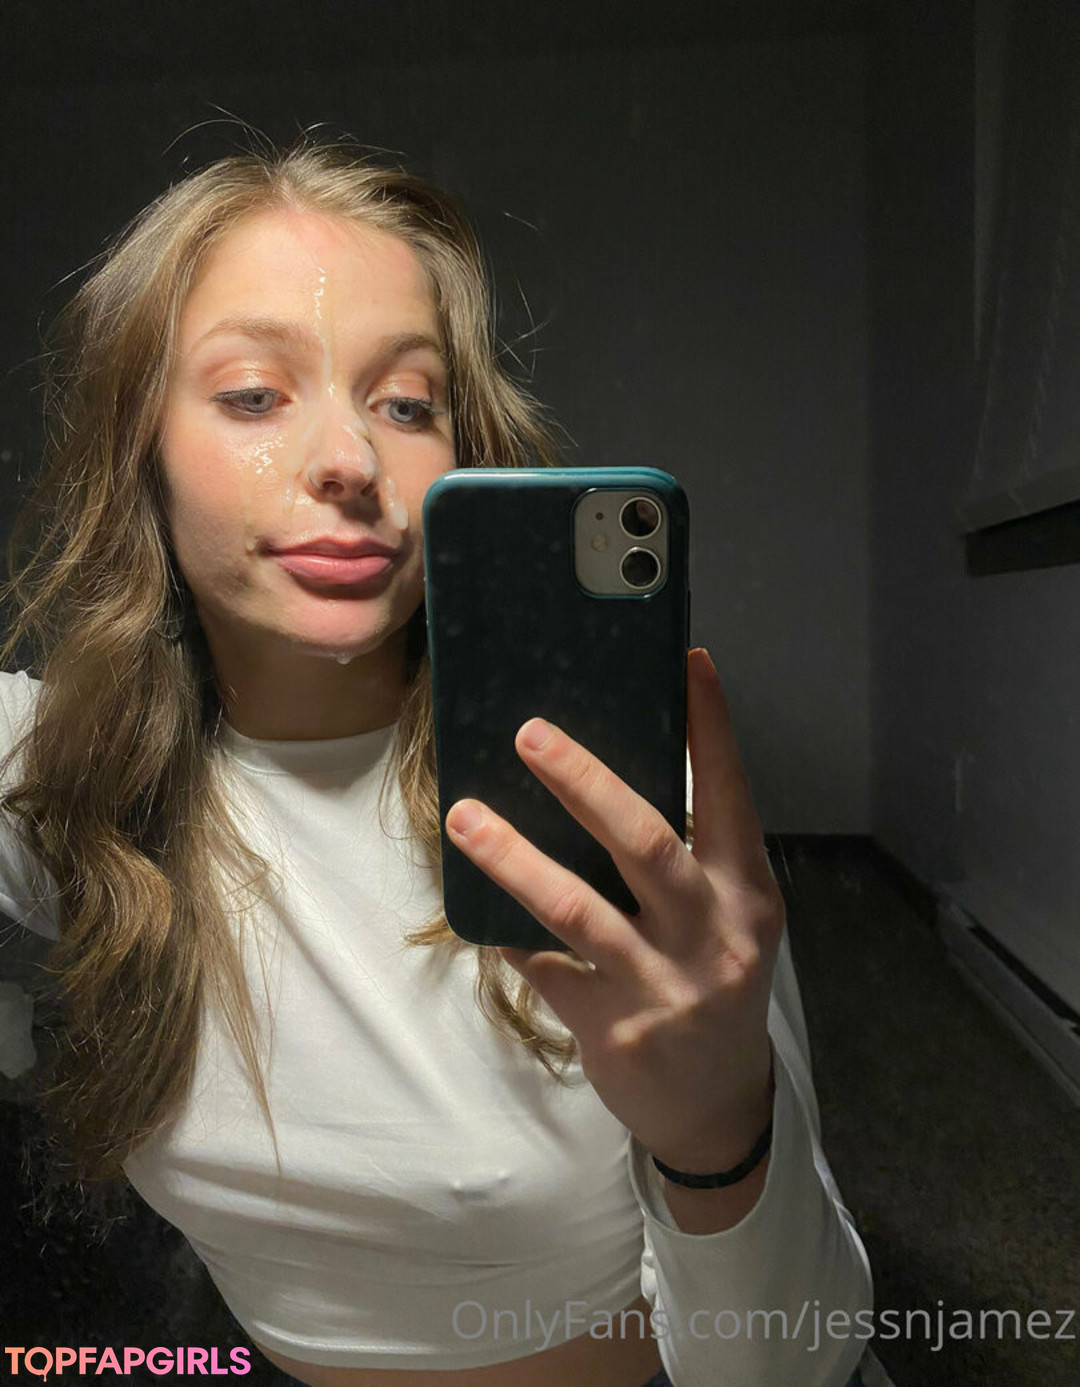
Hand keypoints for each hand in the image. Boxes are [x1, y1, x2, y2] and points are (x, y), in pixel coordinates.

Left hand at [444, 648, 783, 1175]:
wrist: (717, 1106)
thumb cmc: (714, 986)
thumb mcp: (726, 920)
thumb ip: (689, 858)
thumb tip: (610, 777)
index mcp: (747, 895)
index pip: (732, 796)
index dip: (711, 729)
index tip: (688, 664)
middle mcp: (712, 935)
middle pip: (647, 843)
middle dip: (585, 781)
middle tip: (529, 732)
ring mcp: (661, 986)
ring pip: (579, 909)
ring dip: (515, 856)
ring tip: (464, 816)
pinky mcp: (611, 1028)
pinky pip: (542, 966)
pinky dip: (507, 932)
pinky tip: (476, 907)